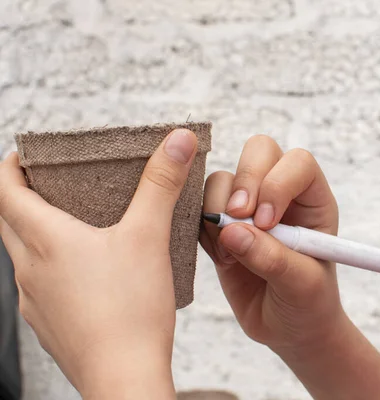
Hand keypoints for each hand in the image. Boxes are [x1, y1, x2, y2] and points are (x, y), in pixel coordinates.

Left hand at [0, 129, 197, 398]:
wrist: (123, 377)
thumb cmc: (132, 311)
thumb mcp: (150, 236)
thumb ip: (161, 184)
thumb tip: (176, 140)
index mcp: (46, 240)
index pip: (5, 191)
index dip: (10, 168)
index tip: (26, 155)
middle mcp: (30, 270)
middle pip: (8, 222)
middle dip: (22, 197)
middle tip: (51, 184)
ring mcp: (35, 300)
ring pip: (23, 256)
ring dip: (37, 234)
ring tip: (74, 226)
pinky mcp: (48, 324)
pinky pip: (38, 285)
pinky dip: (52, 267)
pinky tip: (87, 275)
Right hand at [201, 135, 379, 399]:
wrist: (289, 329)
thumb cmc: (308, 303)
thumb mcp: (301, 284)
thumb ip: (272, 257)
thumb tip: (232, 232)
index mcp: (313, 200)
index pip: (298, 163)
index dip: (278, 183)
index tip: (267, 222)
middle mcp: (280, 194)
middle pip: (259, 151)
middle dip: (244, 181)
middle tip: (238, 217)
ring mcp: (249, 207)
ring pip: (222, 177)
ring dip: (218, 208)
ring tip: (230, 253)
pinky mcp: (221, 226)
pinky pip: (200, 207)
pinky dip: (202, 228)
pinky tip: (221, 259)